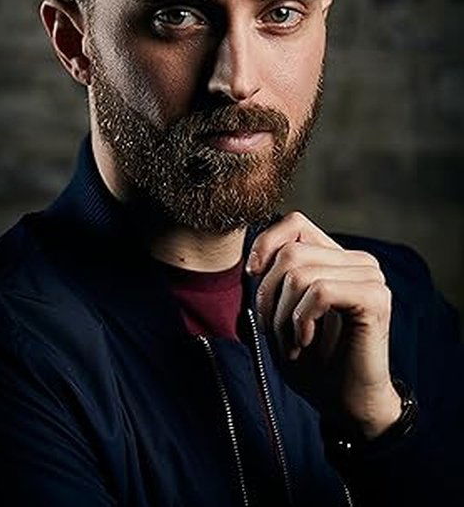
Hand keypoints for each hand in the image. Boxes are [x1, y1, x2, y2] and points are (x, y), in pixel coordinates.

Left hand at [246, 211, 401, 438]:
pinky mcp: (375, 298)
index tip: (252, 276)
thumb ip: (273, 278)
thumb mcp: (281, 313)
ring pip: (300, 272)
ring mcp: (370, 277)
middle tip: (273, 329)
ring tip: (291, 341)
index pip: (295, 222)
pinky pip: (319, 291)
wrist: (346, 404)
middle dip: (268, 293)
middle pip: (290, 251)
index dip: (265, 244)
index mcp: (336, 257)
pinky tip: (304, 341)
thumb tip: (253, 258)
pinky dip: (300, 319)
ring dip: (282, 314)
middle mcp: (358, 260)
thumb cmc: (313, 361)